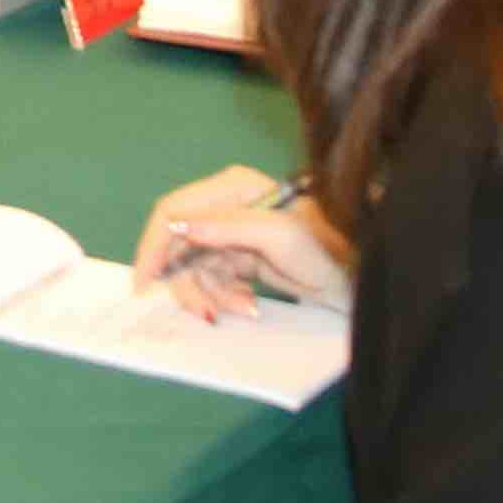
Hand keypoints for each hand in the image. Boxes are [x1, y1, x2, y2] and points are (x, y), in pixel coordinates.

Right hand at [132, 168, 345, 321]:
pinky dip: (225, 297)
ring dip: (213, 294)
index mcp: (230, 189)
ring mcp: (233, 234)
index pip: (172, 211)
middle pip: (179, 246)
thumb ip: (225, 227)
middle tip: (209, 313)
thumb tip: (176, 228)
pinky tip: (249, 305)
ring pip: (195, 269)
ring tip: (245, 308)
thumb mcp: (276, 235)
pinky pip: (213, 280)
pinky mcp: (242, 257)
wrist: (358, 276)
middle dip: (191, 283)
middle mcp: (226, 207)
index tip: (144, 283)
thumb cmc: (323, 249)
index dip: (153, 246)